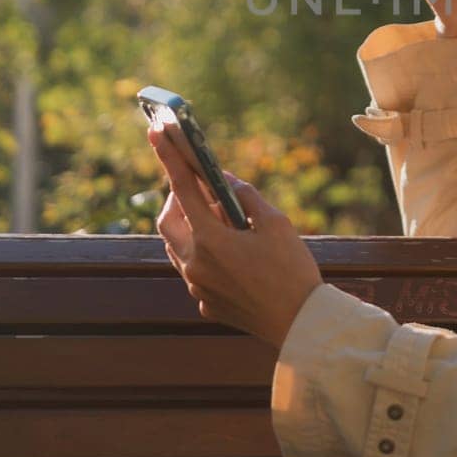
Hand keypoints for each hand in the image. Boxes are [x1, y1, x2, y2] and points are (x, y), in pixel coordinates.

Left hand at [148, 120, 323, 350]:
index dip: (169, 157)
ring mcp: (197, 287)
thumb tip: (226, 181)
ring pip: (177, 247)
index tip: (155, 131)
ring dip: (189, 226)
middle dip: (177, 197)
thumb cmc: (293, 270)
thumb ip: (246, 197)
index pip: (183, 189)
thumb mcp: (276, 223)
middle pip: (168, 221)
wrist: (301, 325)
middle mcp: (194, 264)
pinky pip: (194, 271)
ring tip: (217, 216)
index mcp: (210, 240)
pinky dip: (204, 253)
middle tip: (196, 183)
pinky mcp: (205, 303)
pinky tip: (231, 253)